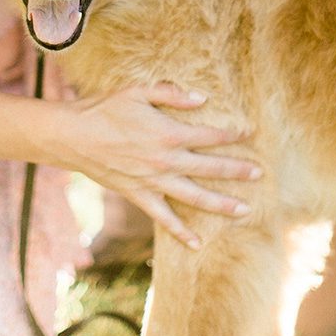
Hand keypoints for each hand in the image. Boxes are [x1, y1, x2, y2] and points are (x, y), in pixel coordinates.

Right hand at [52, 82, 260, 248]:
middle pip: (210, 168)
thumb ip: (171, 94)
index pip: (210, 135)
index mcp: (169, 133)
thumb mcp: (138, 91)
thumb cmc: (105, 108)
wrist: (74, 136)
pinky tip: (197, 243)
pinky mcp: (140, 195)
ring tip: (245, 211)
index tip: (250, 133)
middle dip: (238, 170)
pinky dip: (181, 231)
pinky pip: (164, 217)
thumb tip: (201, 98)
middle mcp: (166, 160)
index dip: (232, 134)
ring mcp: (154, 181)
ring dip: (222, 204)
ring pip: (195, 197)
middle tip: (260, 174)